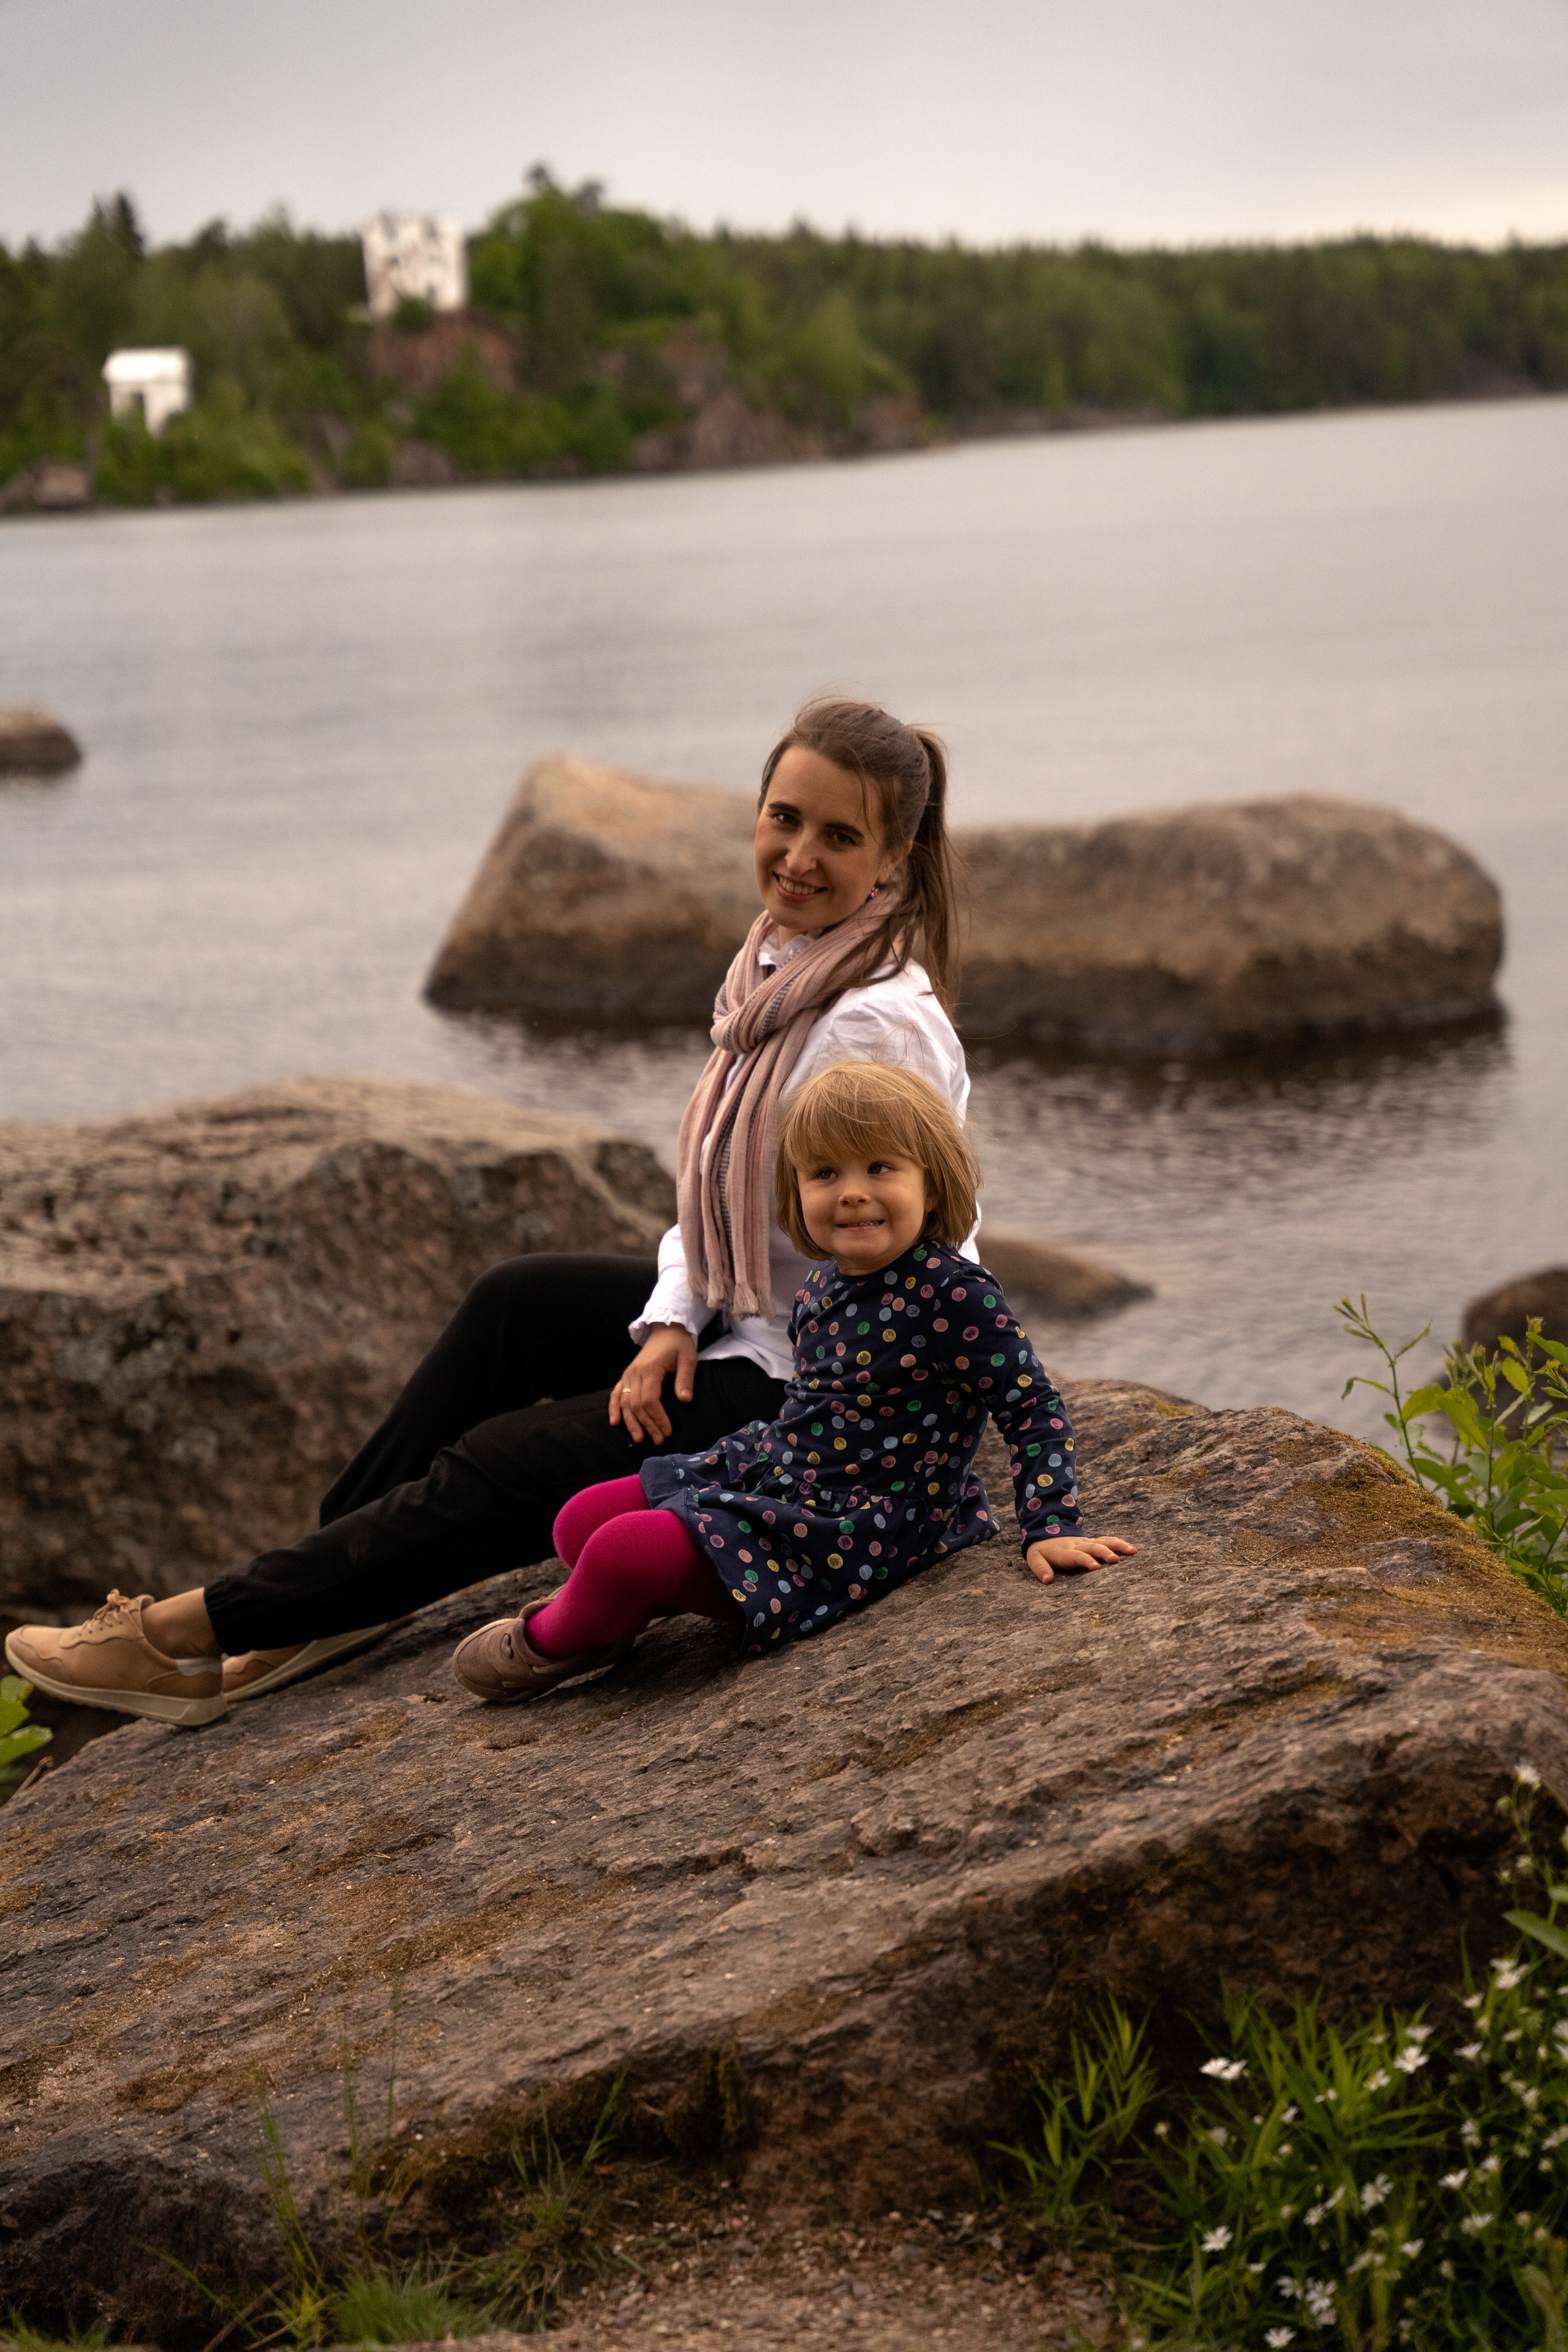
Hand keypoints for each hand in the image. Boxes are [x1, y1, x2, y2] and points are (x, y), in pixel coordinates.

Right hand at [609, 1324, 697, 1443]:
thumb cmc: (679, 1345)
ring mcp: (628, 1374)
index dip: (657, 1417)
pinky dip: (613, 1408)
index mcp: (650, 1368)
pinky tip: (614, 1422)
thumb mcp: (688, 1358)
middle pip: (636, 1405)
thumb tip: (685, 1400)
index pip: (649, 1399)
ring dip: (631, 1422)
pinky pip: (616, 1393)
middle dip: (647, 1424)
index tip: (667, 1431)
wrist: (666, 1329)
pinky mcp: (626, 1376)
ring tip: (639, 1438)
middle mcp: (635, 1373)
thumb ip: (685, 1379)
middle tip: (658, 1440)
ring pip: (625, 1402)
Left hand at [1026, 1534, 1136, 1582]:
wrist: (1044, 1533)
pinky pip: (1106, 1540)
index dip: (1086, 1560)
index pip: (1076, 1556)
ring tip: (1132, 1551)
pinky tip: (1131, 1548)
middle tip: (1116, 1560)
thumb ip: (1040, 1569)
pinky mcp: (1091, 1541)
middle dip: (1104, 1553)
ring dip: (1117, 1545)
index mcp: (1064, 1552)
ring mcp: (1085, 1542)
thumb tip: (1047, 1580)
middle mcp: (1077, 1545)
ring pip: (1103, 1541)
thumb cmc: (1041, 1551)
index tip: (1096, 1567)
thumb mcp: (1034, 1559)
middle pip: (1092, 1547)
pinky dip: (1118, 1543)